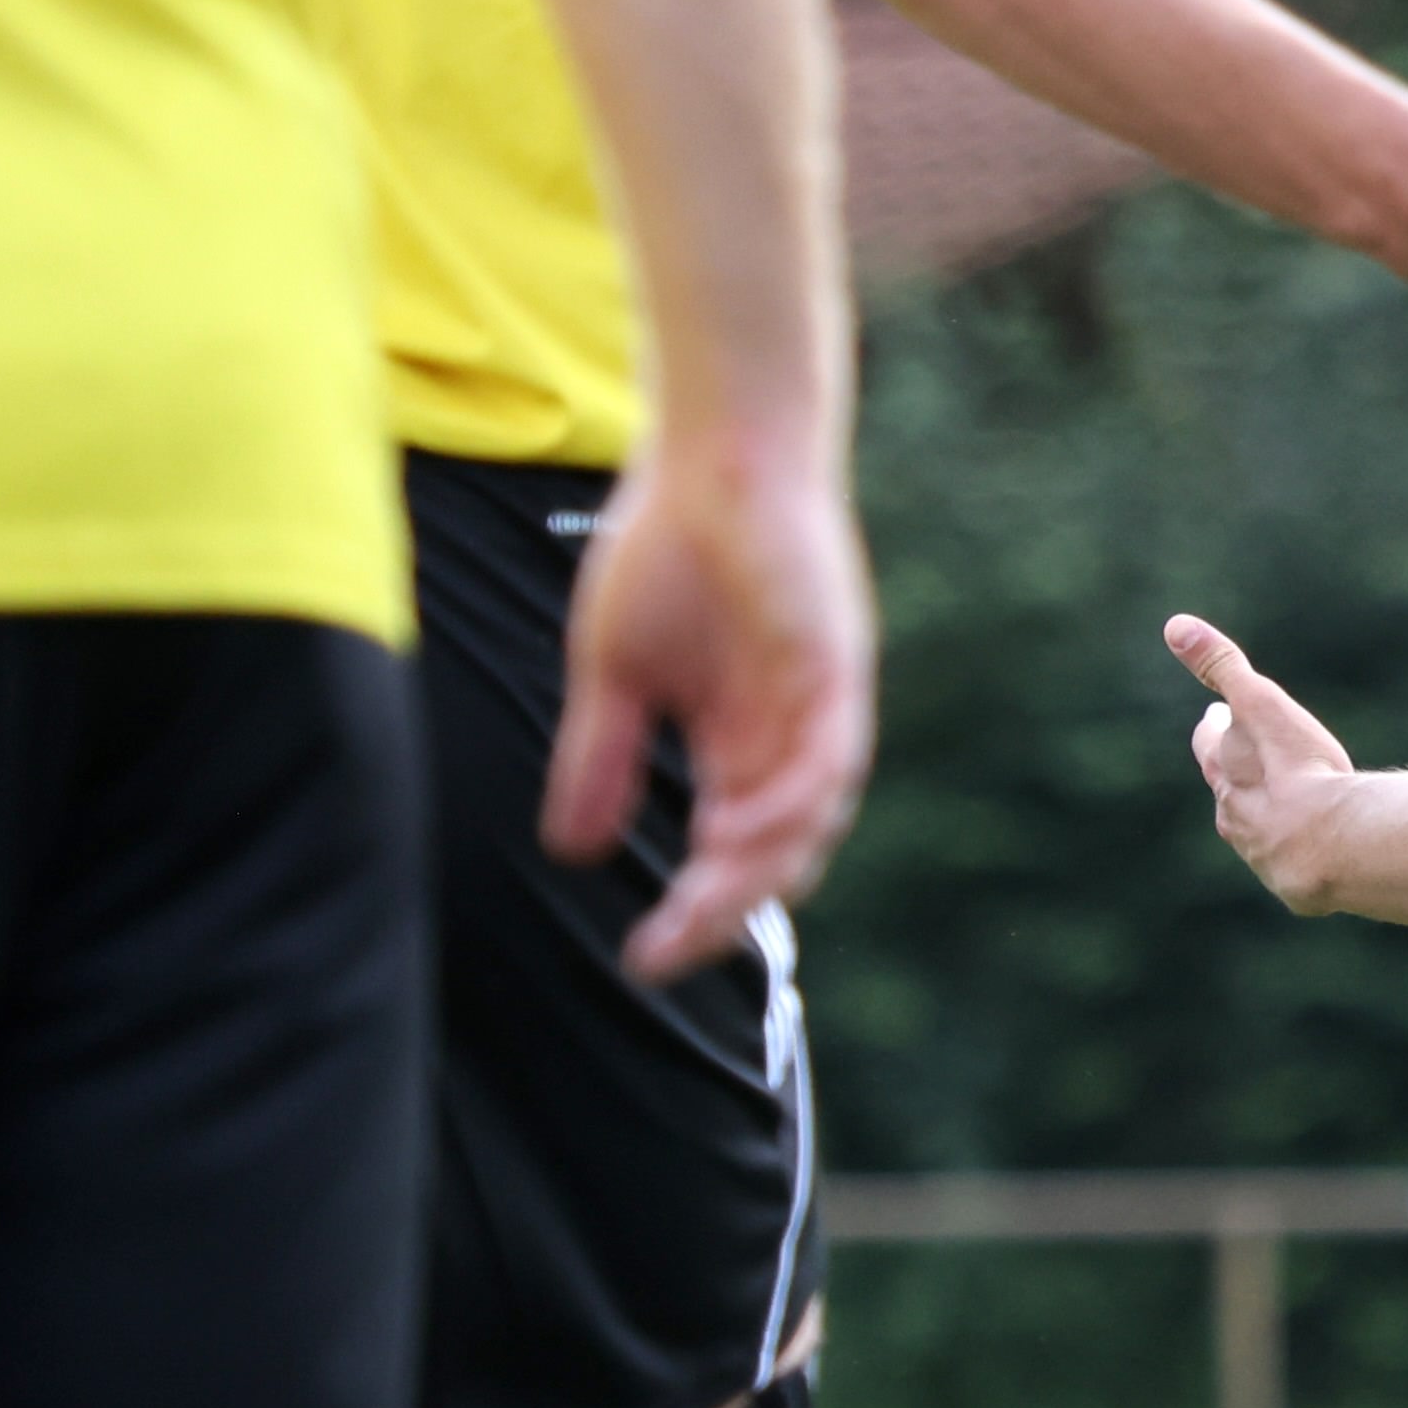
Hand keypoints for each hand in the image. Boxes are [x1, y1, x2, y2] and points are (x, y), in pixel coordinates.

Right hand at [551, 430, 876, 979]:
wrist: (712, 448)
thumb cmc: (668, 546)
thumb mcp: (616, 673)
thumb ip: (603, 759)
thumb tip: (572, 852)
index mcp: (745, 742)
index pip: (732, 853)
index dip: (695, 911)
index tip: (641, 959)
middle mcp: (792, 736)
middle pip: (777, 855)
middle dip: (724, 913)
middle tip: (666, 954)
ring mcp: (820, 704)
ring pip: (807, 820)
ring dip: (757, 871)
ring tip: (702, 906)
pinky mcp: (835, 666)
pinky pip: (826, 758)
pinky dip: (788, 804)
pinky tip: (734, 833)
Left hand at [1163, 613, 1360, 906]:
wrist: (1332, 848)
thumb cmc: (1300, 772)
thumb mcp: (1260, 706)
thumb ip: (1221, 666)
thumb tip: (1175, 625)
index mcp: (1226, 773)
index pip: (1209, 746)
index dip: (1213, 731)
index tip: (1214, 718)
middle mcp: (1236, 816)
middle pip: (1227, 791)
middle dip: (1235, 775)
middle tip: (1243, 761)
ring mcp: (1264, 854)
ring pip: (1256, 832)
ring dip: (1265, 817)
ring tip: (1282, 809)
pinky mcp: (1296, 884)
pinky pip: (1293, 863)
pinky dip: (1301, 851)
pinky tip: (1317, 850)